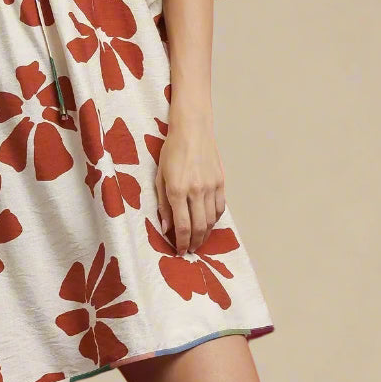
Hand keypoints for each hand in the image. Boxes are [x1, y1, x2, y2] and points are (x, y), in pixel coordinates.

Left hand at [155, 120, 225, 254]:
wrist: (192, 130)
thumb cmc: (171, 151)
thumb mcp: (159, 177)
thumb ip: (162, 204)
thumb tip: (166, 227)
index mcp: (177, 190)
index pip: (182, 226)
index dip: (181, 243)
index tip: (179, 251)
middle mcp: (196, 191)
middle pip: (198, 227)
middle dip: (194, 243)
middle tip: (189, 250)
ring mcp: (211, 187)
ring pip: (211, 220)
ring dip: (205, 234)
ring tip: (198, 241)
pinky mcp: (221, 182)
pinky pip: (220, 208)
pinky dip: (214, 220)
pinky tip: (208, 224)